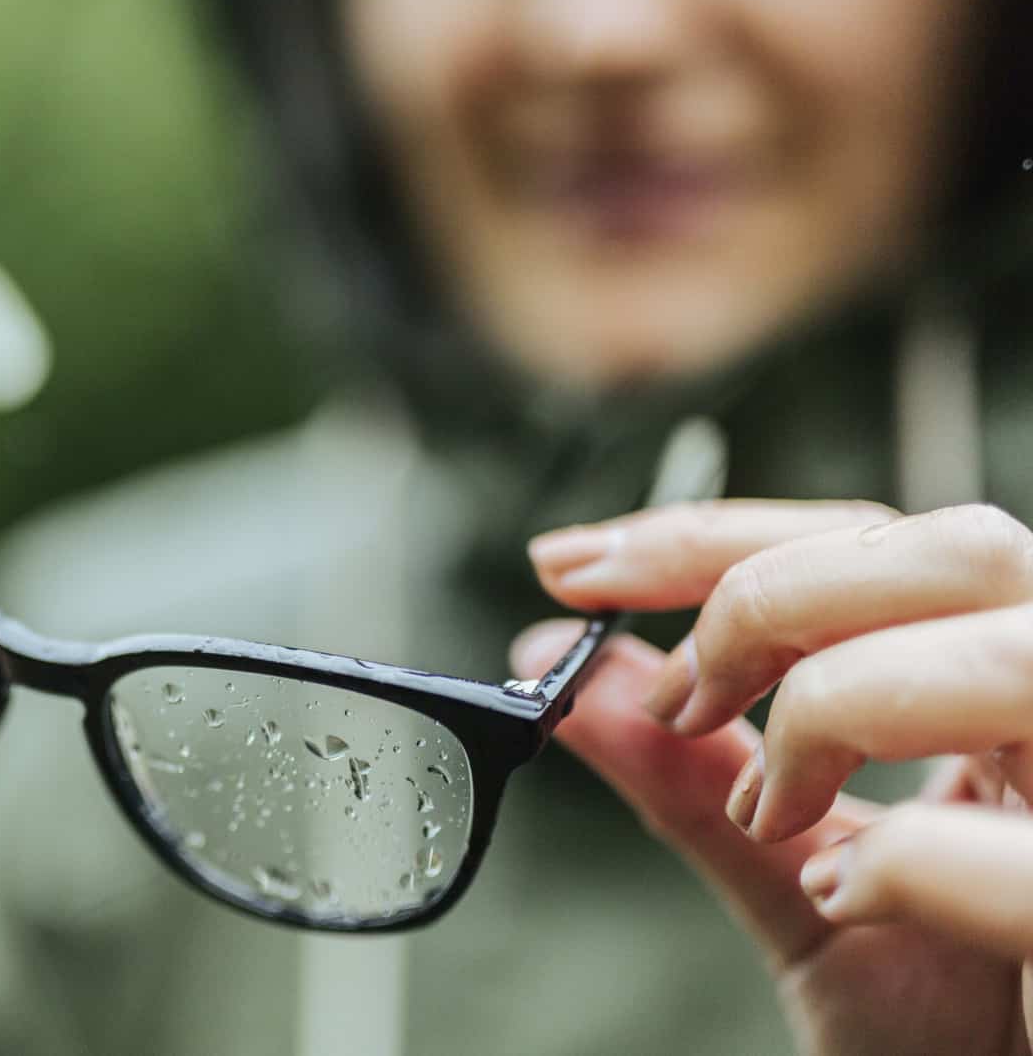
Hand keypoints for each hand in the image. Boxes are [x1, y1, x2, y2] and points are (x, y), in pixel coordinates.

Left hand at [514, 499, 1032, 1055]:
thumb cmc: (946, 1017)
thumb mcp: (794, 882)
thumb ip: (690, 779)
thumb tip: (560, 666)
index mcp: (997, 682)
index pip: (867, 540)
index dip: (709, 539)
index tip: (571, 566)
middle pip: (955, 550)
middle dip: (770, 601)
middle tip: (679, 702)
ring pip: (1008, 653)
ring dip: (840, 710)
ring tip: (770, 812)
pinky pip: (1028, 853)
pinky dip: (911, 860)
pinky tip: (846, 894)